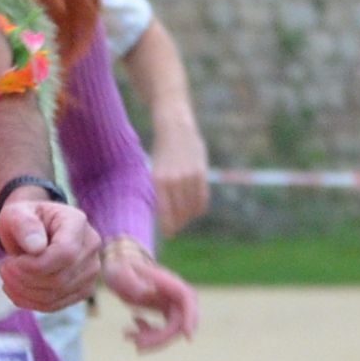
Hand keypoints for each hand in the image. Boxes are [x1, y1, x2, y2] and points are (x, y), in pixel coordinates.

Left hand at [0, 195, 103, 314]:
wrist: (31, 231)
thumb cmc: (24, 219)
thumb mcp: (16, 212)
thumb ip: (24, 224)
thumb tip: (36, 247)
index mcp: (77, 222)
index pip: (66, 253)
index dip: (35, 265)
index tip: (11, 262)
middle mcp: (91, 247)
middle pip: (60, 278)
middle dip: (24, 279)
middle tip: (4, 268)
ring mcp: (90, 271)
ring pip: (55, 295)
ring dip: (23, 291)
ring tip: (7, 276)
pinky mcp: (81, 290)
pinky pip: (54, 305)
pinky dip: (29, 301)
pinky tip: (14, 289)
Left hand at [102, 242, 201, 350]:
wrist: (118, 267)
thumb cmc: (120, 267)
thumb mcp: (121, 272)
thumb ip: (132, 281)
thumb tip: (147, 292)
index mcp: (168, 282)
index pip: (187, 300)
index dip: (190, 318)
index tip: (188, 337)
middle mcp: (174, 294)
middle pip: (178, 323)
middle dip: (159, 338)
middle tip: (137, 344)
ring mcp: (172, 304)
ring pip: (171, 331)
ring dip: (152, 340)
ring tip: (127, 336)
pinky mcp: (165, 311)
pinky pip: (163, 331)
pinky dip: (147, 335)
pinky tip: (131, 328)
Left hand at [147, 118, 210, 236]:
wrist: (175, 126)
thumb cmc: (163, 150)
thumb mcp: (157, 170)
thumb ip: (163, 190)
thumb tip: (168, 213)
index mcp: (158, 180)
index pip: (166, 212)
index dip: (168, 226)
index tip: (169, 234)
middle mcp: (174, 180)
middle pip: (179, 212)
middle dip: (178, 223)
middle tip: (176, 227)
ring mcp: (188, 177)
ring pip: (192, 207)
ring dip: (189, 216)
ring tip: (184, 218)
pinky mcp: (201, 173)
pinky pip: (202, 198)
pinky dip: (199, 207)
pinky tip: (195, 210)